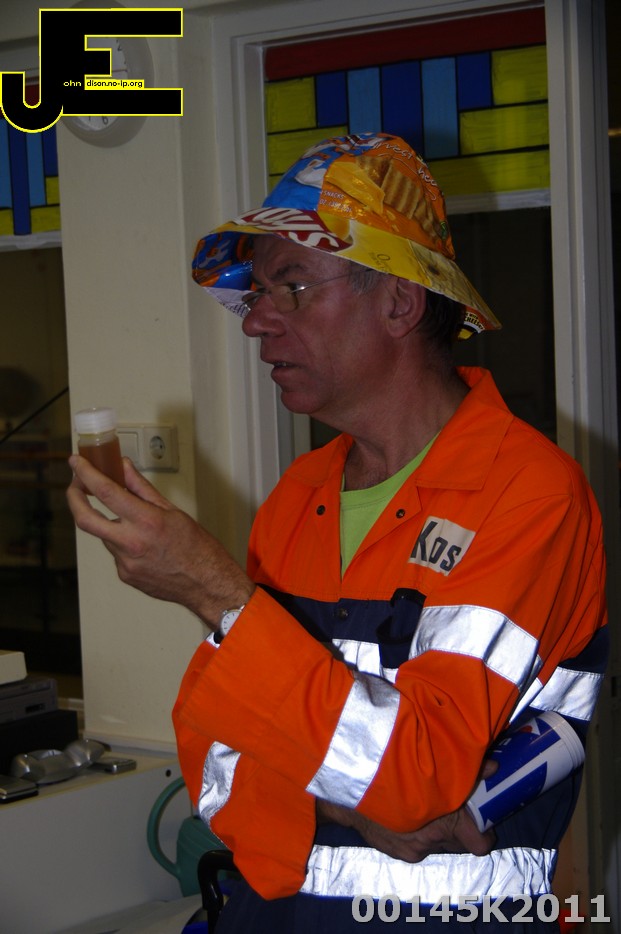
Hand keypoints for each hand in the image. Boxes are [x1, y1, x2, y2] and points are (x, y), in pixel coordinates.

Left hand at [66, 455, 254, 627]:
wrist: (206, 583)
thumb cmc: (197, 547)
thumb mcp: (172, 510)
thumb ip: (141, 488)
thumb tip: (123, 468)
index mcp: (147, 521)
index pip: (106, 492)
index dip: (86, 474)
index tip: (77, 463)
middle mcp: (132, 543)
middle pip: (85, 519)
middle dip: (74, 498)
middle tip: (75, 485)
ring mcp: (125, 562)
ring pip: (103, 535)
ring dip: (109, 522)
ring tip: (131, 521)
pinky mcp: (125, 574)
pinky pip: (115, 551)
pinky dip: (122, 541)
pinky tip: (143, 544)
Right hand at [316, 760, 497, 862]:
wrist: (349, 783)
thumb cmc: (393, 769)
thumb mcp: (432, 765)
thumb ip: (466, 770)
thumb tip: (494, 768)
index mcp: (444, 824)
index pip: (478, 843)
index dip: (485, 833)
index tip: (486, 820)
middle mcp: (430, 842)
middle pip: (458, 843)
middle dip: (461, 827)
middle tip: (458, 806)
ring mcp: (411, 849)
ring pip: (437, 843)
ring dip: (438, 828)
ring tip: (432, 806)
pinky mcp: (395, 851)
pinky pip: (417, 844)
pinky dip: (419, 830)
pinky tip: (411, 813)